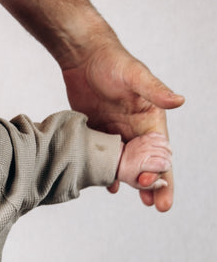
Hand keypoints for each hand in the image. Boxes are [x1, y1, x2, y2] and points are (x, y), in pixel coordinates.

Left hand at [62, 35, 183, 210]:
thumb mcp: (135, 76)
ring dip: (133, 182)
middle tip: (154, 205)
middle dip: (152, 184)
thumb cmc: (112, 61)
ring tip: (139, 200)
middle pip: (146, 164)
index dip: (164, 176)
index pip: (161, 154)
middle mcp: (136, 128)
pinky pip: (105, 158)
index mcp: (150, 118)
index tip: (164, 198)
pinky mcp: (98, 132)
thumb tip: (179, 101)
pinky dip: (108, 172)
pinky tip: (108, 186)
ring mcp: (117, 132)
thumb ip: (154, 91)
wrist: (83, 55)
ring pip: (127, 164)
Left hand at [117, 132, 171, 189]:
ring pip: (165, 144)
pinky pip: (160, 136)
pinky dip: (163, 141)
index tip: (163, 169)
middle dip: (168, 160)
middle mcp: (144, 151)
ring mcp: (144, 142)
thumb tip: (164, 183)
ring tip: (164, 156)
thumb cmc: (126, 172)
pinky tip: (161, 147)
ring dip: (168, 151)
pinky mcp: (144, 137)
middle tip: (164, 164)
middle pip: (166, 154)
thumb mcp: (137, 183)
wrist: (116, 159)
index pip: (162, 163)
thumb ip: (152, 185)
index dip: (166, 167)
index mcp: (142, 163)